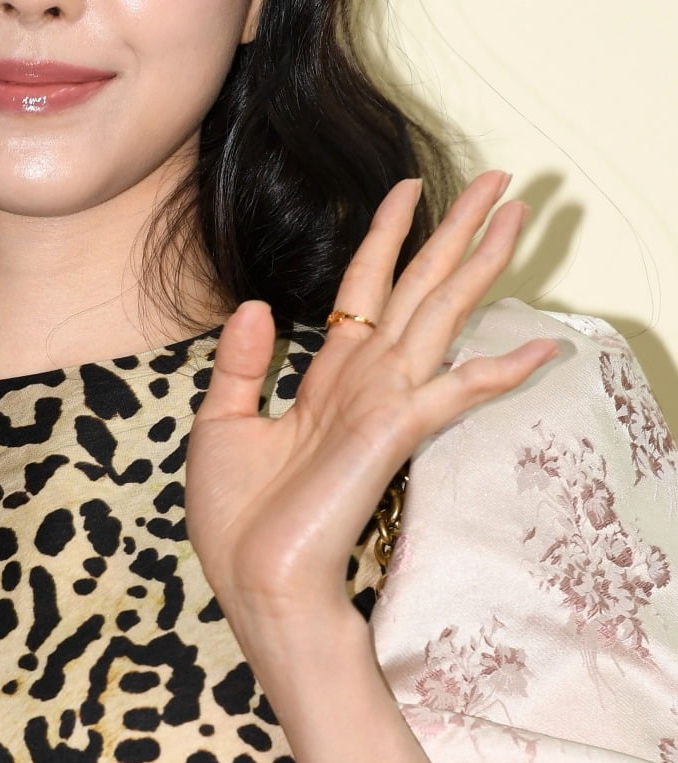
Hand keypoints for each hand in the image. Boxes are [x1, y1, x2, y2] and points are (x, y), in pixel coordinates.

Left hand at [184, 170, 559, 637]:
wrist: (250, 581)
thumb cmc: (238, 518)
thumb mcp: (222, 424)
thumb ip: (243, 364)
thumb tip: (260, 304)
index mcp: (328, 378)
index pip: (365, 288)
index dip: (386, 235)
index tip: (406, 188)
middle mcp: (365, 382)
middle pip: (419, 287)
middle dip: (457, 231)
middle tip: (500, 181)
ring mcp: (385, 403)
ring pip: (441, 314)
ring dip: (480, 263)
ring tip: (519, 214)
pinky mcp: (394, 432)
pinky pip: (455, 389)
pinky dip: (498, 369)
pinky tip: (540, 346)